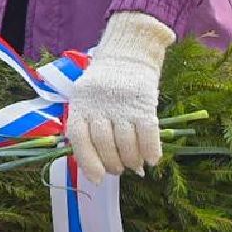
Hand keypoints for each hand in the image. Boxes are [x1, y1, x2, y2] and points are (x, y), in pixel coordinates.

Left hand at [64, 11, 175, 183]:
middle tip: (119, 169)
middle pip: (104, 144)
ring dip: (131, 160)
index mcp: (81, 104)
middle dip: (113, 164)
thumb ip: (89, 128)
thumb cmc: (104, 84)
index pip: (79, 139)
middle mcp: (99, 105)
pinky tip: (152, 159)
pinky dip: (150, 150)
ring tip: (134, 164)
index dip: (88, 162)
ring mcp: (122, 104)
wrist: (126, 52)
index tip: (97, 178)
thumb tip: (98, 169)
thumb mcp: (86, 100)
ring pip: (126, 143)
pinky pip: (148, 133)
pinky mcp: (144, 102)